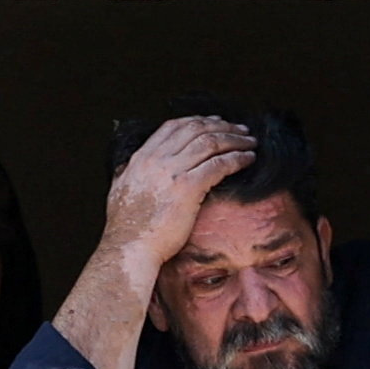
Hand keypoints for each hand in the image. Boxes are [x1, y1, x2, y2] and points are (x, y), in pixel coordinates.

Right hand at [49, 114, 253, 368]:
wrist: (129, 248)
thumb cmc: (126, 228)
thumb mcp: (120, 190)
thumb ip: (126, 173)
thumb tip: (127, 166)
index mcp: (141, 158)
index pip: (174, 126)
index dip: (199, 120)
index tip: (216, 122)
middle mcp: (156, 159)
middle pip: (196, 129)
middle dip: (222, 126)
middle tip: (240, 129)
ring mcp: (172, 171)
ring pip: (210, 143)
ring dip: (234, 139)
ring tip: (250, 142)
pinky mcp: (188, 187)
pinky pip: (219, 164)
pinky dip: (237, 158)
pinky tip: (248, 160)